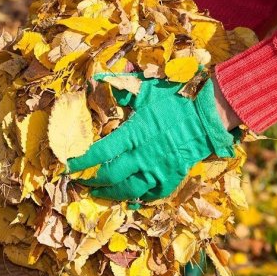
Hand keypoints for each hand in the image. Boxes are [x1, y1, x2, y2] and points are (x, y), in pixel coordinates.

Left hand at [67, 73, 236, 201]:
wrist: (206, 117)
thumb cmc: (175, 101)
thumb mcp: (146, 89)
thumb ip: (120, 86)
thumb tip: (98, 77)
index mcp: (134, 134)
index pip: (101, 152)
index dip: (83, 162)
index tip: (70, 165)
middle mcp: (143, 156)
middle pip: (110, 176)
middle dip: (92, 182)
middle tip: (81, 182)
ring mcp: (158, 170)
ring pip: (128, 190)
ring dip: (110, 194)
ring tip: (98, 194)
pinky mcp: (171, 178)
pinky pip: (151, 195)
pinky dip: (138, 198)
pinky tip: (129, 198)